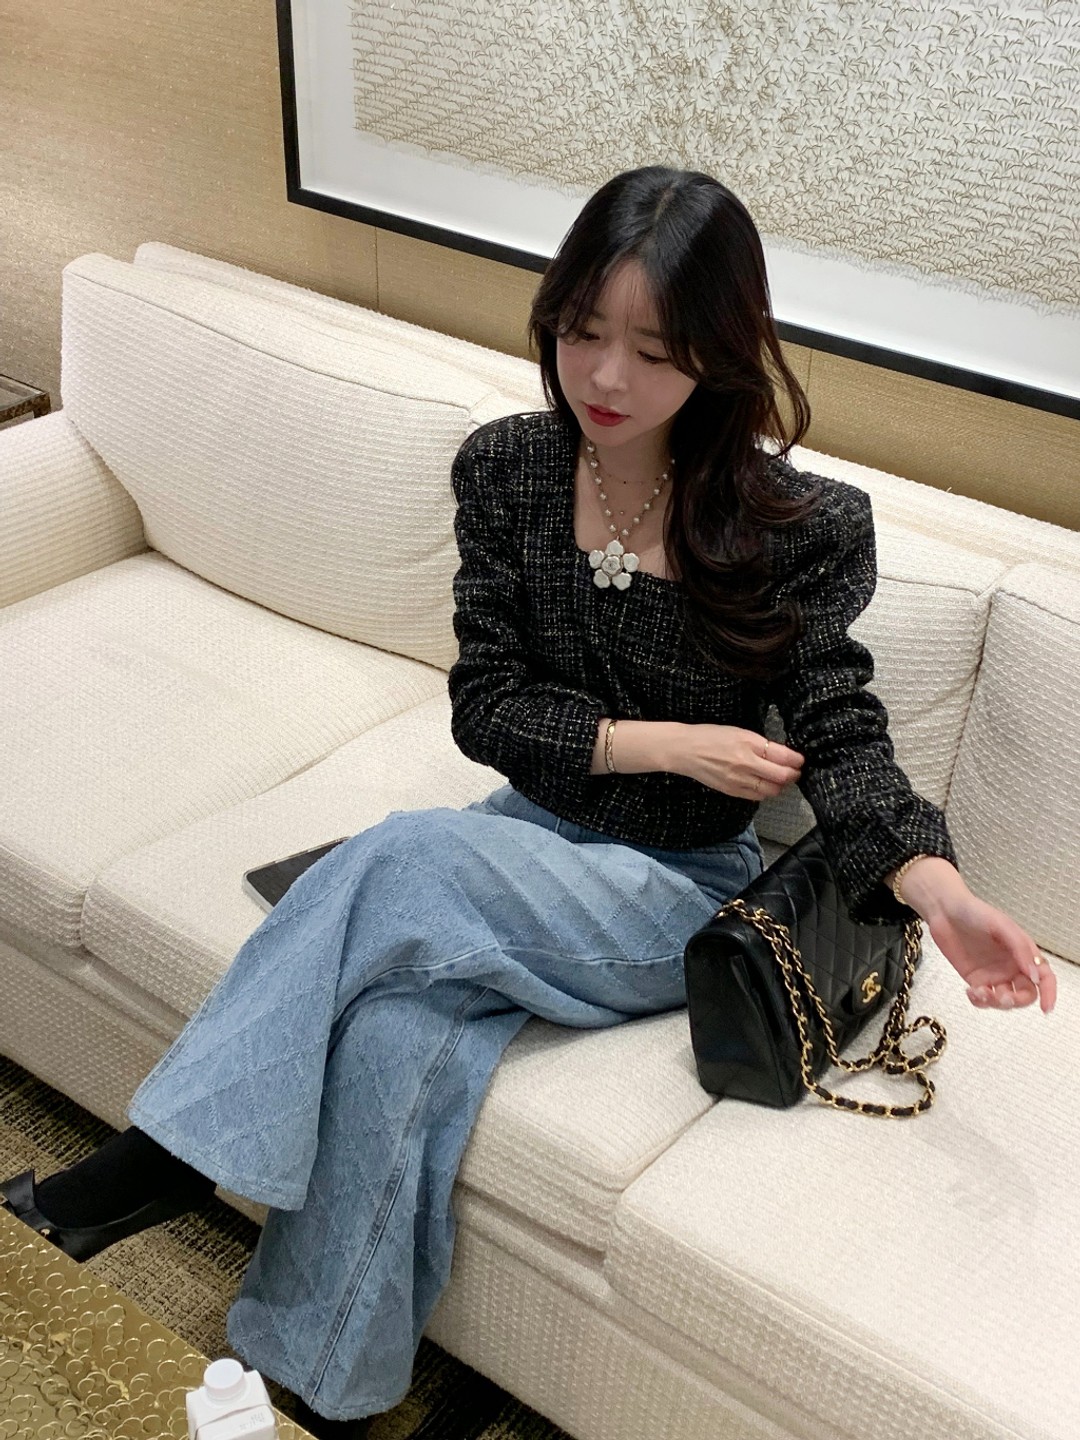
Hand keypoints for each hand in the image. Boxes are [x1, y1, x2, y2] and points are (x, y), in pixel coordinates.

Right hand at [674, 725, 803, 800]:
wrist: (685, 750)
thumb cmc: (710, 736)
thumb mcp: (739, 732)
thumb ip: (761, 744)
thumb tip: (783, 754)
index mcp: (749, 744)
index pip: (783, 756)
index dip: (797, 760)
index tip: (800, 760)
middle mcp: (746, 763)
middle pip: (782, 777)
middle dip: (793, 775)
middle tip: (795, 771)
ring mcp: (739, 780)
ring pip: (771, 790)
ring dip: (780, 785)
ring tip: (779, 778)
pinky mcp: (732, 791)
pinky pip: (757, 796)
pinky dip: (765, 792)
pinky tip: (763, 784)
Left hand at [921, 887, 1056, 1014]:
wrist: (945, 911)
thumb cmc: (975, 912)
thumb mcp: (1001, 925)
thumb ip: (1020, 948)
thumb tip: (1035, 975)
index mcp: (1024, 953)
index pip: (1044, 977)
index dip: (1049, 993)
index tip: (1046, 1008)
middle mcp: (1012, 967)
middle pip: (1026, 994)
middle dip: (1017, 1001)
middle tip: (1002, 997)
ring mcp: (994, 975)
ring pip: (1004, 1001)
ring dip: (995, 1002)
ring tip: (978, 991)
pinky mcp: (976, 980)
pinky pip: (984, 999)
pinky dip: (980, 1001)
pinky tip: (971, 991)